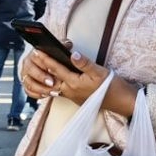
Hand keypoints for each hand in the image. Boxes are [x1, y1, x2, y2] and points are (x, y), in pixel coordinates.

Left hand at [24, 49, 139, 116]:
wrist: (121, 103)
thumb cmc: (112, 87)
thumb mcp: (100, 72)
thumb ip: (85, 63)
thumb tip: (73, 54)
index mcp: (74, 83)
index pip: (56, 69)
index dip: (46, 60)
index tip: (37, 52)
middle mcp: (70, 91)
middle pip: (51, 78)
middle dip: (42, 68)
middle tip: (34, 59)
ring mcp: (72, 96)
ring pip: (54, 86)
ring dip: (46, 77)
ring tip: (39, 68)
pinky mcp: (75, 99)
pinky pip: (59, 92)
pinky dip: (53, 85)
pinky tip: (52, 80)